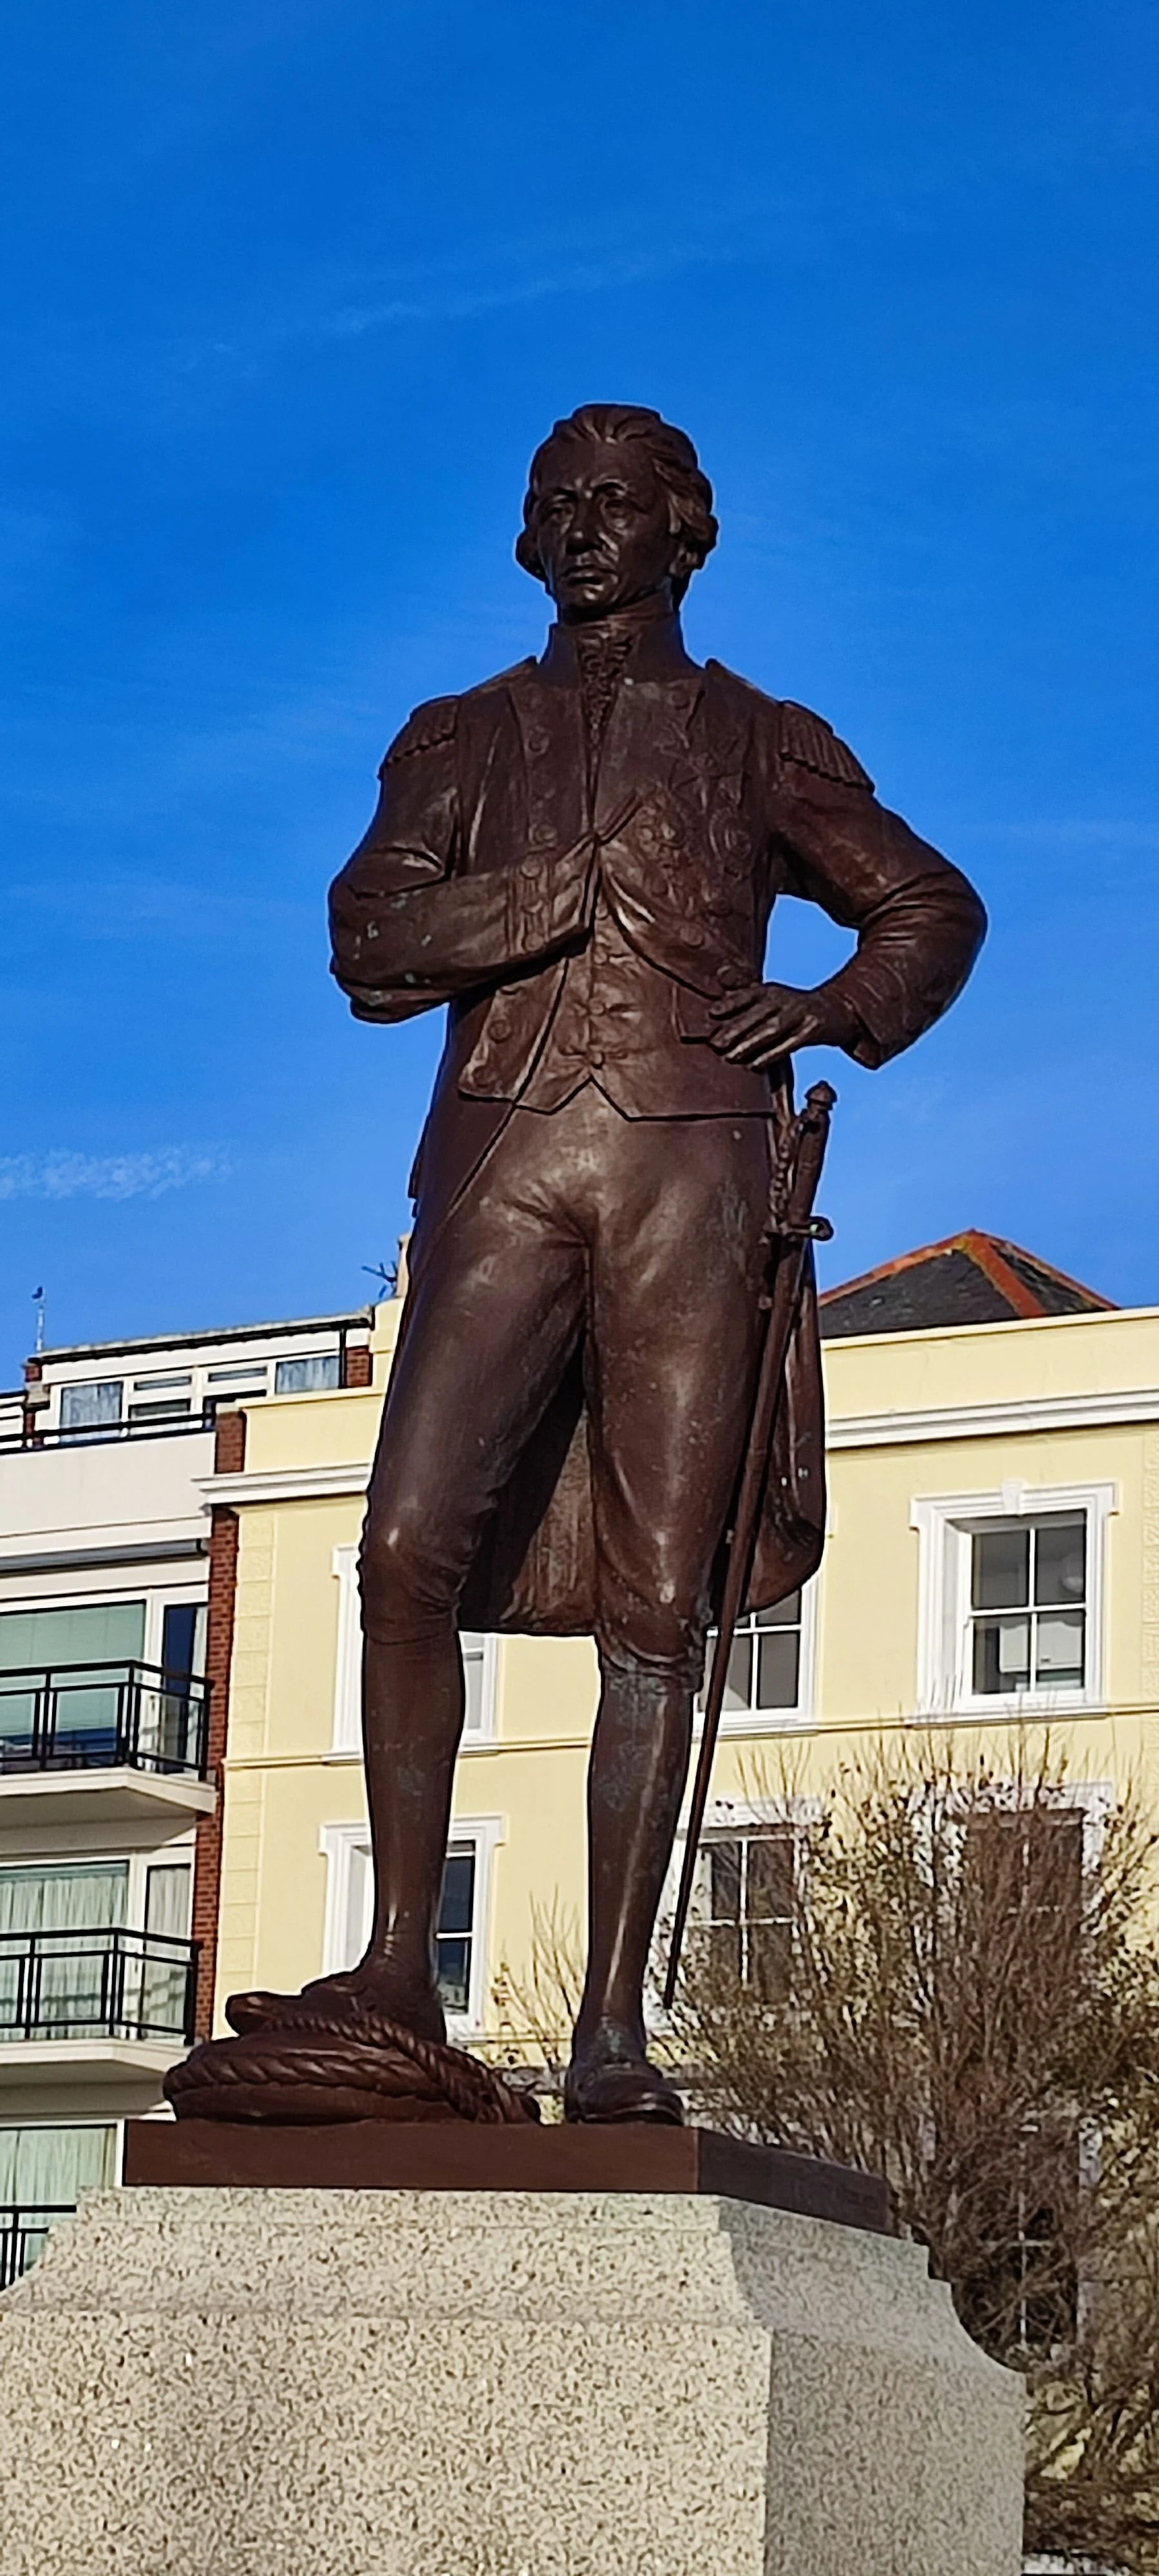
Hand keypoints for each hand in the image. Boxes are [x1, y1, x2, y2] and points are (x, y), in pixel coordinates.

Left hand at [706, 979, 856, 1067]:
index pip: (748, 994)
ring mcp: (801, 1013)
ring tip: (729, 1056)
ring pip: (772, 1029)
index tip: (711, 1013)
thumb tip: (720, 973)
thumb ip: (744, 991)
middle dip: (735, 1028)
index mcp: (771, 990)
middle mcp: (785, 998)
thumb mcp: (770, 997)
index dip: (730, 1002)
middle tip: (714, 1043)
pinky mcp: (814, 1029)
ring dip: (749, 1043)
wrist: (837, 1012)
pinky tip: (754, 1065)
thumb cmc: (793, 1008)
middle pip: (758, 1013)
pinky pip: (790, 1043)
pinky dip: (771, 1055)